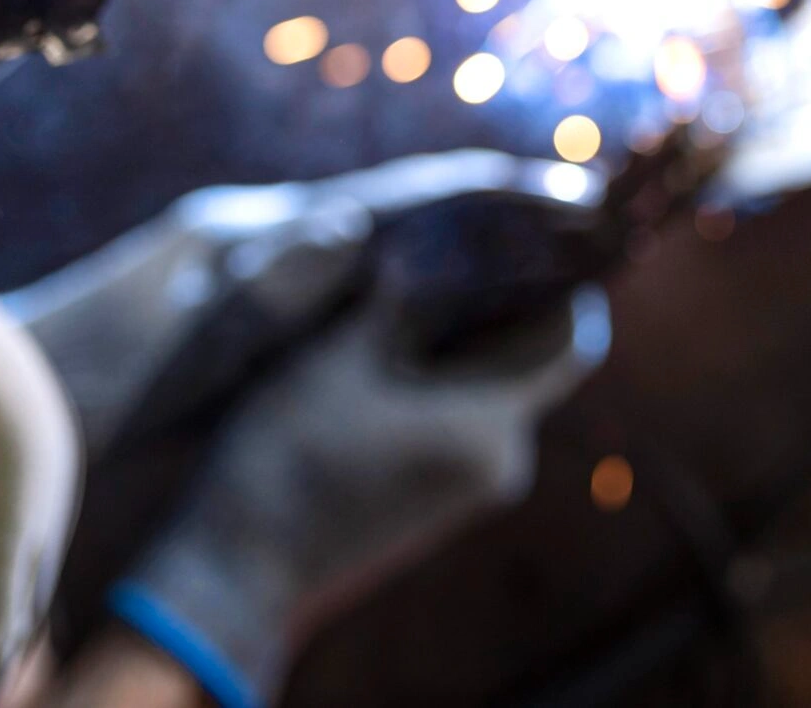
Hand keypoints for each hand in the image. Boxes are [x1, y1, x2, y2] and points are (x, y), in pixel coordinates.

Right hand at [107, 280, 606, 707]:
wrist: (238, 576)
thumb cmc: (283, 460)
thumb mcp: (333, 358)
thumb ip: (394, 298)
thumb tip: (429, 238)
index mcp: (490, 423)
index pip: (572, 340)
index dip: (565, 281)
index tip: (535, 234)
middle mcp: (503, 460)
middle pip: (535, 360)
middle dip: (506, 301)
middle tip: (465, 243)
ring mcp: (476, 486)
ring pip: (499, 389)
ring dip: (469, 340)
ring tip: (420, 284)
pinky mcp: (444, 500)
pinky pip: (470, 421)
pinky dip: (448, 380)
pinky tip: (397, 348)